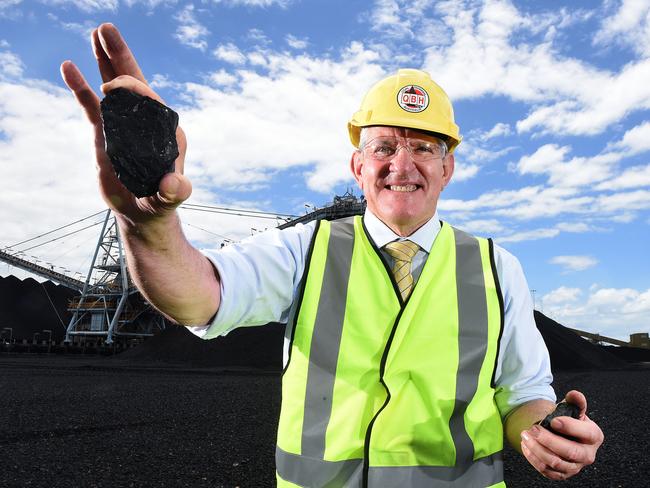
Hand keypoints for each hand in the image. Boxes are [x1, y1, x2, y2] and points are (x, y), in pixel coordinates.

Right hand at [60, 23, 190, 223]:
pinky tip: (69, 68)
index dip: (133, 87)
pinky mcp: (107, 132)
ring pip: (114, 86)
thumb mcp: (169, 198)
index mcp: (166, 130)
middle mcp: (147, 121)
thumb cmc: (159, 204)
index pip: (150, 98)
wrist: (141, 212)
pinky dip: (81, 87)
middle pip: (134, 81)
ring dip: (105, 60)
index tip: (112, 86)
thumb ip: (175, 191)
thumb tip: (174, 185)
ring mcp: (125, 124)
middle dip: (121, 55)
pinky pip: (91, 104)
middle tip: (106, 29)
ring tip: (96, 33)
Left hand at [520, 390, 603, 480]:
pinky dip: (534, 459)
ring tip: (525, 435)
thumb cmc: (568, 420)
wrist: (561, 434)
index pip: (586, 434)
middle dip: (549, 440)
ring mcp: (575, 467)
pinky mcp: (562, 474)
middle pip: (570, 452)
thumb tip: (575, 395)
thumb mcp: (573, 409)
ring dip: (537, 450)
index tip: (553, 420)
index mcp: (594, 436)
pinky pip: (547, 471)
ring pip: (556, 463)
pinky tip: (526, 446)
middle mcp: (587, 454)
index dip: (570, 427)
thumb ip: (575, 401)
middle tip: (533, 429)